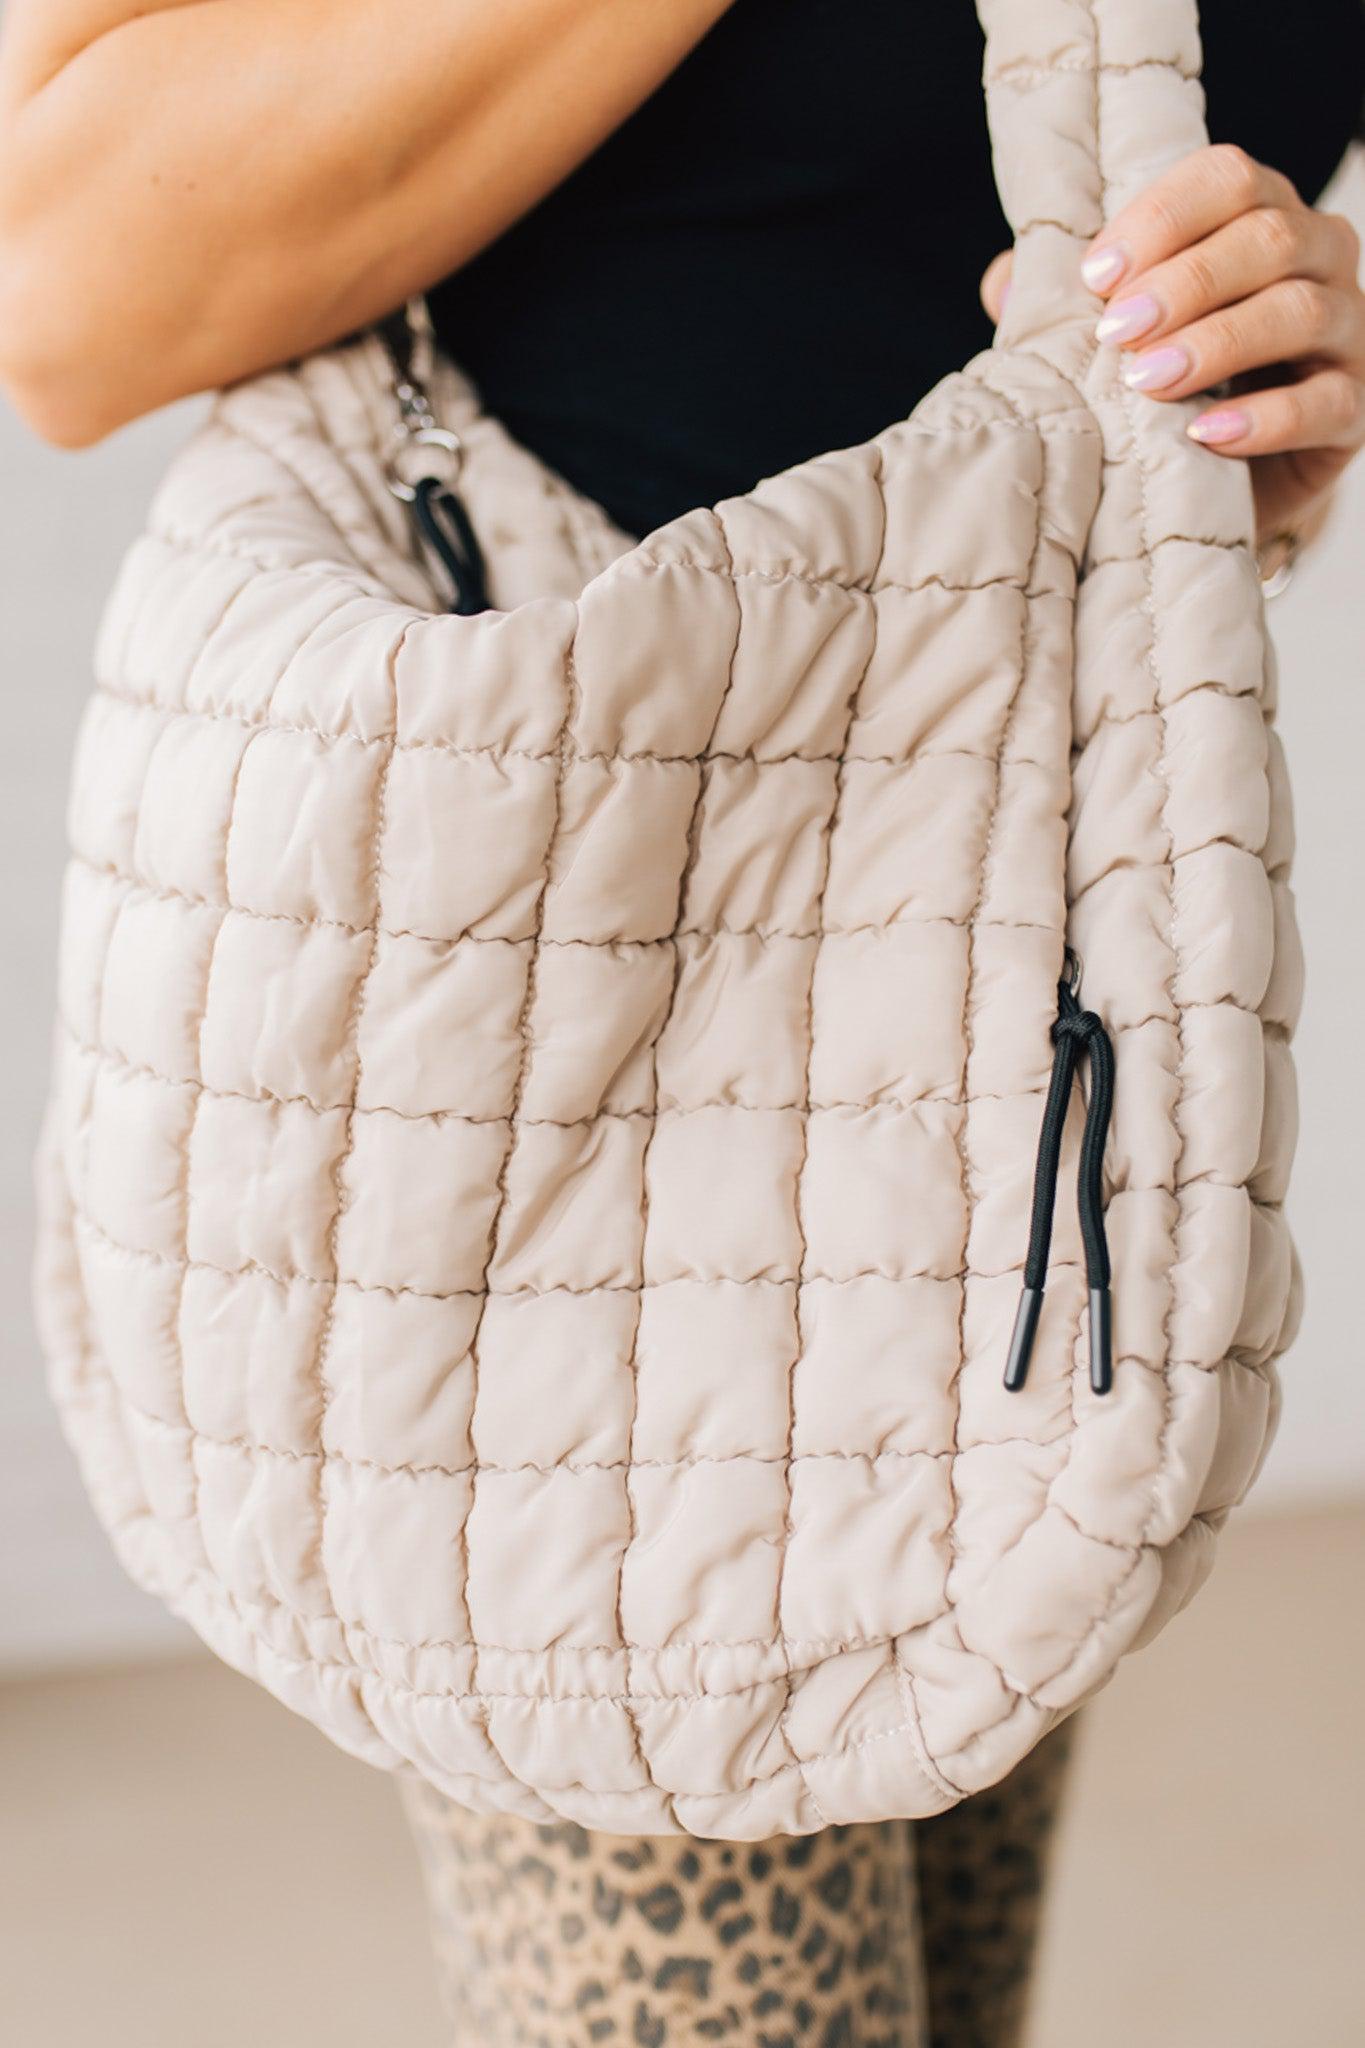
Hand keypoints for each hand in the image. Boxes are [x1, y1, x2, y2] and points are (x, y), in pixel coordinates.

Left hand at [980, 144, 1364, 548]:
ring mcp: (1347, 330)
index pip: (1229, 177)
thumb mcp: (1113, 336)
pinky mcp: (1355, 407)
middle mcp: (1317, 257)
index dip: (1163, 217)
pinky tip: (1206, 436)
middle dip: (1185, 281)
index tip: (1096, 274)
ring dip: (1217, 343)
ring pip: (1299, 311)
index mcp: (1260, 215)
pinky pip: (1325, 403)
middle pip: (1268, 237)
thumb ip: (1062, 302)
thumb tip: (1006, 281)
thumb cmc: (1166, 385)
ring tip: (1148, 381)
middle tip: (1115, 330)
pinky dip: (1264, 418)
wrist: (1224, 479)